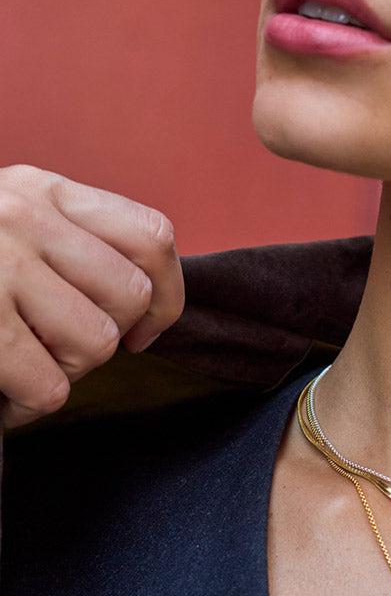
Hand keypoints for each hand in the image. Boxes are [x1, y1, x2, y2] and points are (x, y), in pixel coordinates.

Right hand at [0, 165, 183, 428]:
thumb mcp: (9, 218)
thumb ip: (72, 242)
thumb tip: (150, 310)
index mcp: (45, 190)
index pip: (152, 237)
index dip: (168, 294)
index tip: (145, 330)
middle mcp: (25, 217)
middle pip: (131, 296)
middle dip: (109, 338)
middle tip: (64, 348)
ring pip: (95, 342)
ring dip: (67, 371)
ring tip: (27, 367)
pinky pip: (47, 386)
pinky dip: (29, 404)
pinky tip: (2, 396)